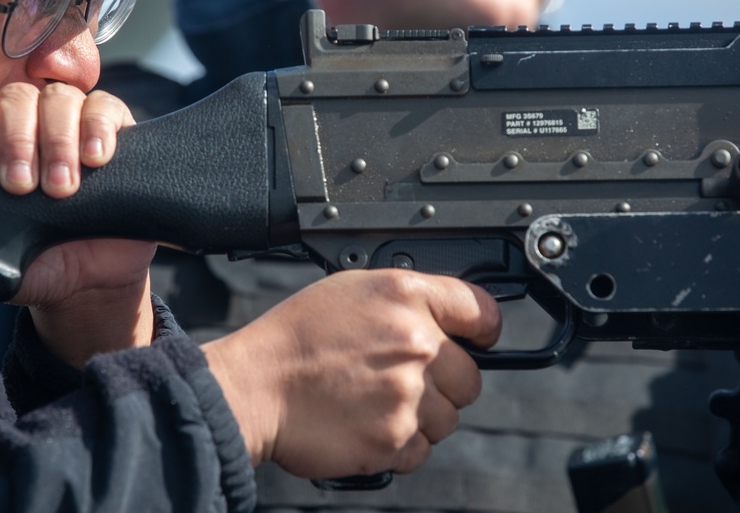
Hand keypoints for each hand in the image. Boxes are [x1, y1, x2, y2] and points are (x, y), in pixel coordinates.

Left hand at [0, 77, 154, 366]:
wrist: (96, 277)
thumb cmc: (42, 260)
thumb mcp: (2, 257)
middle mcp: (33, 120)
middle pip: (18, 98)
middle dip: (18, 141)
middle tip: (21, 186)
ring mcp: (74, 119)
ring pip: (59, 100)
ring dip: (57, 141)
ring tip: (61, 186)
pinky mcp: (115, 126)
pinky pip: (105, 108)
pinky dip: (98, 128)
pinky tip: (95, 158)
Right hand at [202, 269, 500, 478]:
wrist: (255, 385)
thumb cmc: (294, 337)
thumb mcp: (351, 289)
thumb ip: (407, 301)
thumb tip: (444, 322)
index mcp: (406, 296)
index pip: (481, 309)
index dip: (484, 327)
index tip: (481, 338)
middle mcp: (416, 344)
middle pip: (471, 376)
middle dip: (445, 381)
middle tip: (403, 379)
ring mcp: (408, 395)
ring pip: (449, 418)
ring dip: (422, 415)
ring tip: (377, 402)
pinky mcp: (394, 440)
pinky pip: (422, 449)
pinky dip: (400, 444)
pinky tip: (367, 423)